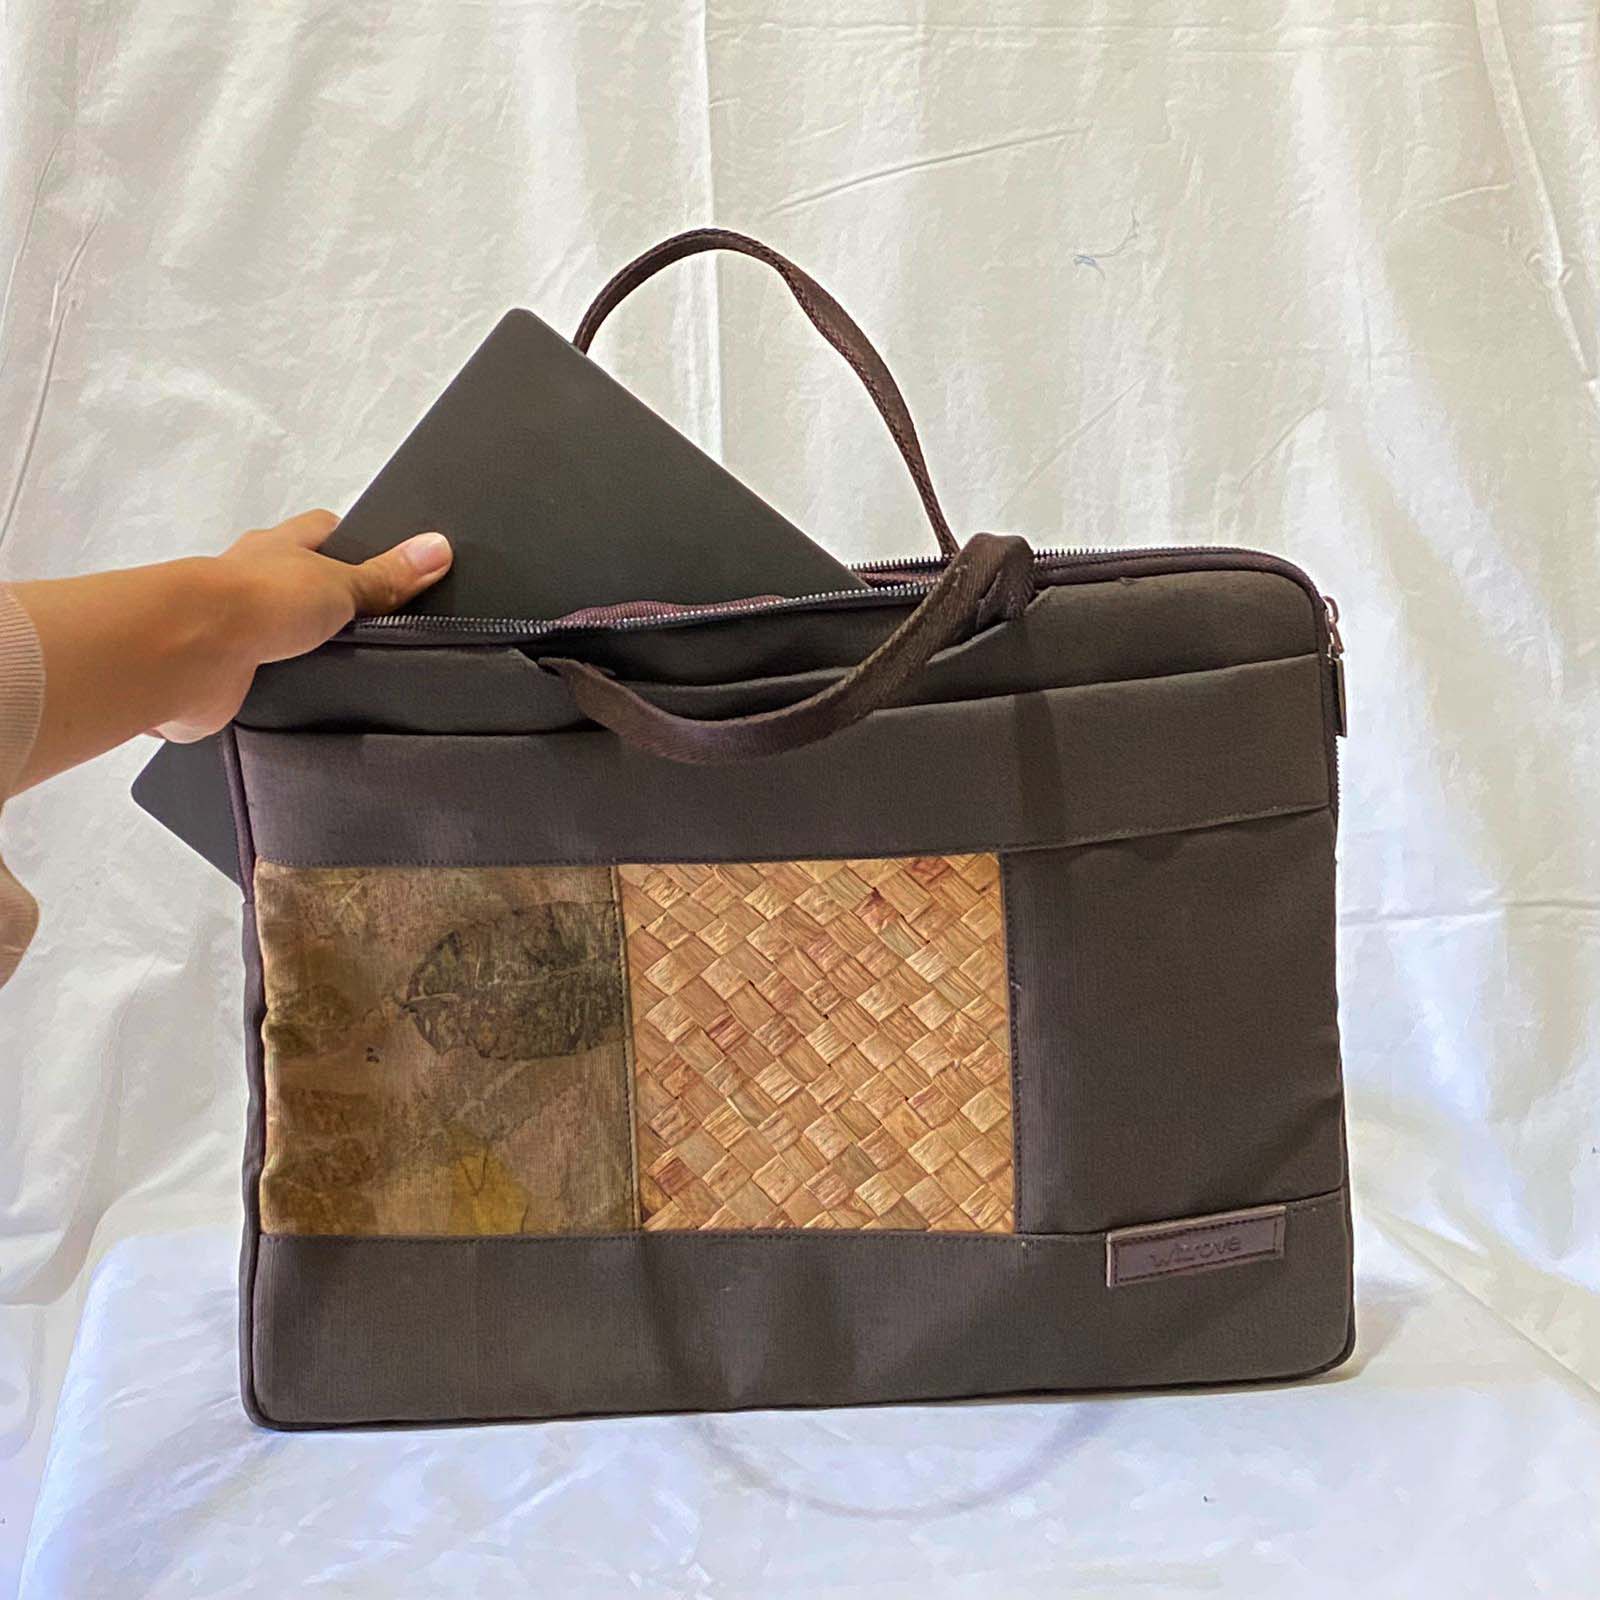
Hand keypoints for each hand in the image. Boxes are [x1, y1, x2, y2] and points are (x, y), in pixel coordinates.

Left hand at [8, 509, 452, 790]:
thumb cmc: (262, 600)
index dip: (353, 540)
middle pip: (297, 583)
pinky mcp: (223, 674)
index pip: (322, 531)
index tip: (386, 562)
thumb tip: (440, 545)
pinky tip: (309, 705)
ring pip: (276, 633)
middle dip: (328, 603)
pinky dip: (279, 687)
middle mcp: (251, 582)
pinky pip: (260, 678)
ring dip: (300, 648)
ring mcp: (232, 627)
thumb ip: (389, 576)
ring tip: (352, 675)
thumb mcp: (341, 584)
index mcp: (278, 548)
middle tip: (377, 629)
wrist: (189, 651)